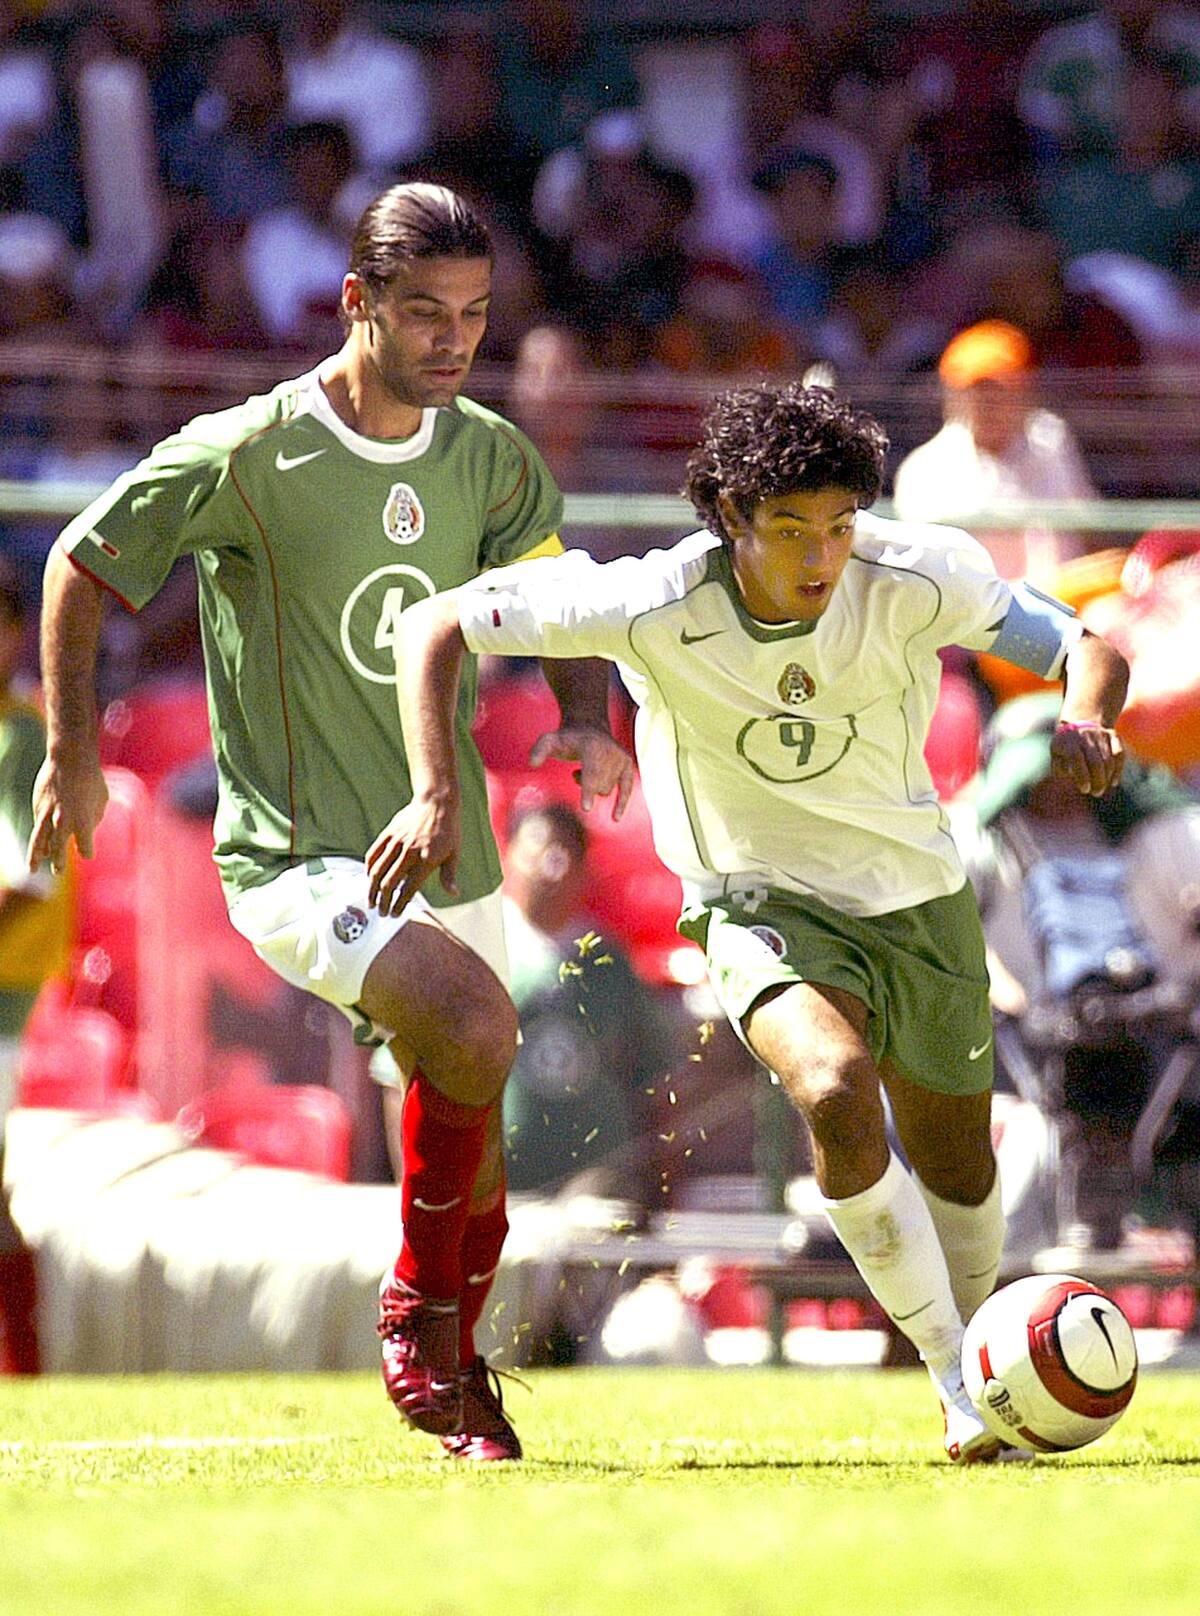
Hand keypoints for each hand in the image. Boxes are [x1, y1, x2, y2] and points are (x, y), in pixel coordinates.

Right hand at [28, 752, 108, 874]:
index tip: (87, 852)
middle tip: (57, 872)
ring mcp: (47, 815)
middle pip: (58, 849)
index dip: (86, 851)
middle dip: (58, 862)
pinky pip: (37, 825)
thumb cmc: (91, 779)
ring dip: (35, 857)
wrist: (69, 759)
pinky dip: (38, 836)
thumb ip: (94, 819)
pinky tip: (39, 844)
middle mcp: (63, 822)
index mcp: (83, 823)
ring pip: (39, 841)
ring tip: (33, 869)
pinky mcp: (37, 806)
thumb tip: (86, 831)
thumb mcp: (101, 800)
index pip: (84, 848)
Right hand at [366, 793, 459, 916]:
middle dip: (384, 901)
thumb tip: (454, 894)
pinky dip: (369, 868)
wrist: (437, 802)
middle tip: (382, 912)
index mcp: (426, 860)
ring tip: (371, 901)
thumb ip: (449, 875)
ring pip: (377, 870)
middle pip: (389, 883)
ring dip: (372, 889)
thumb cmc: (448, 830)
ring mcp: (397, 842)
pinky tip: (369, 878)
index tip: (395, 914)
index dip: (400, 904)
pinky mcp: (388, 833)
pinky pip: (373, 854)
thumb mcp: (454, 853)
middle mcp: (409, 852)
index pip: (408, 889)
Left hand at [528, 725, 634, 818]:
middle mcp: (610, 751)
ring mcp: (620, 758)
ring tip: (586, 772)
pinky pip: (626, 788)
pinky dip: (622, 803)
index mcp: (593, 746)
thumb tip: (532, 763)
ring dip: (593, 788)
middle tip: (576, 773)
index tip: (585, 809)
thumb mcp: (548, 740)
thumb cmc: (566, 739)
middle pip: (598, 786)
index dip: (587, 791)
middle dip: (586, 787)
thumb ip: (539, 750)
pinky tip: (615, 818)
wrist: (589, 726)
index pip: (591, 773)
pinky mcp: (627, 764)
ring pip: (606, 789)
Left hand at [1050, 722, 1124, 796]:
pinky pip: (1119, 754)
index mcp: (1069, 742)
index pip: (1076, 759)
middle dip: (1097, 781)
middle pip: (1096, 762)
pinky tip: (1113, 782)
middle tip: (1096, 793)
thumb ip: (1059, 766)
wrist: (1079, 721)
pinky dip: (1118, 770)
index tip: (1085, 790)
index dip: (1082, 776)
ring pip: (1108, 760)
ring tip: (1100, 789)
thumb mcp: (1056, 753)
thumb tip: (1069, 775)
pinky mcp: (1113, 735)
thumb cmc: (1065, 745)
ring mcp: (1101, 735)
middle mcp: (1085, 736)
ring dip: (1106, 778)